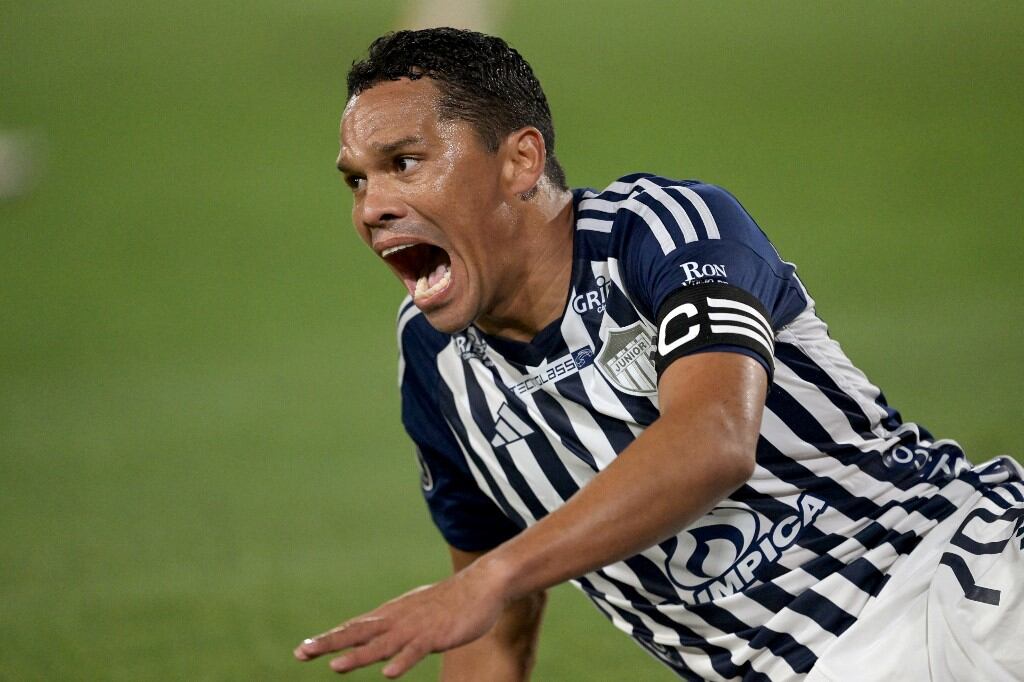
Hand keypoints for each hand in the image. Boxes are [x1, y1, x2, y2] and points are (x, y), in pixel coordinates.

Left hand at [293, 562, 507, 676]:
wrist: (481, 585)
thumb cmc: (449, 601)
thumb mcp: (415, 611)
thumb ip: (395, 624)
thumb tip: (376, 632)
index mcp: (391, 615)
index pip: (354, 628)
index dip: (328, 638)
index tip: (302, 649)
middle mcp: (397, 620)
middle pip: (358, 634)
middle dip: (329, 644)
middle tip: (302, 653)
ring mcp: (415, 628)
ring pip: (382, 645)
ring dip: (358, 656)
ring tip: (335, 667)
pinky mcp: (436, 636)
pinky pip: (416, 651)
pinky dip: (402, 661)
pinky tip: (389, 673)